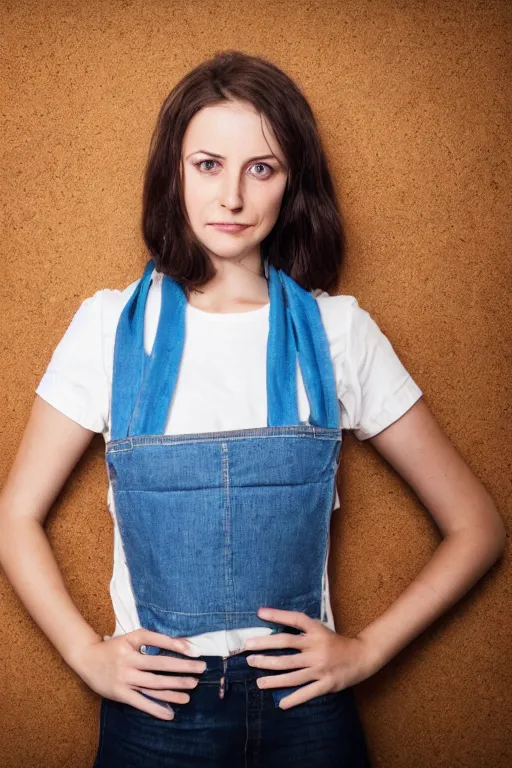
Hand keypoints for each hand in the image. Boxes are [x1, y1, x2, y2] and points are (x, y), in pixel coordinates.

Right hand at [68, 629, 206, 719]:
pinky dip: (156, 709)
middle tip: (201, 669)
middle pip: (160, 665)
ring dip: (174, 689)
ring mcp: (124, 678)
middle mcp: (129, 660)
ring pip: (153, 685)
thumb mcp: (132, 638)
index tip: (195, 650)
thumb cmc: (114, 647)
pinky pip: (141, 703)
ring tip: (191, 691)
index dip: (176, 645)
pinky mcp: (120, 694)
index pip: (157, 641)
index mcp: (132, 641)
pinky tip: (171, 713)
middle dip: (182, 668)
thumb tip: (182, 644)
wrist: (87, 659)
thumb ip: (154, 640)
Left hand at [242, 607, 379, 708]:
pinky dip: (293, 698)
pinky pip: (307, 692)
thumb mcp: (320, 631)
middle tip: (247, 653)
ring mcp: (321, 667)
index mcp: (316, 631)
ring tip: (258, 682)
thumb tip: (275, 630)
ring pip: (292, 673)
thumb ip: (301, 632)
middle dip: (264, 651)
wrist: (361, 657)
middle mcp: (317, 647)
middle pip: (286, 648)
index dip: (277, 615)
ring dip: (273, 678)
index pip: (294, 620)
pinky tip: (281, 703)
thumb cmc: (335, 643)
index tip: (259, 614)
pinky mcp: (327, 683)